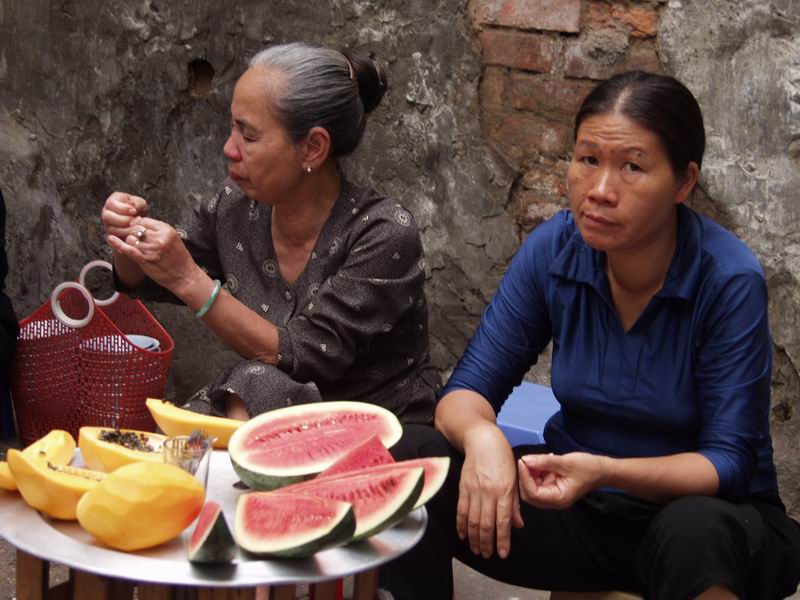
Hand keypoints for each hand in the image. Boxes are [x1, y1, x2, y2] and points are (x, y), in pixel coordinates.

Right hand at [100, 192, 149, 240]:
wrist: (140, 221)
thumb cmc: (138, 210)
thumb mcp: (139, 203)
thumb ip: (137, 204)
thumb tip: (133, 210)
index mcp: (111, 203)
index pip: (111, 204)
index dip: (123, 208)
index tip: (134, 211)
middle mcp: (106, 214)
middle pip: (107, 217)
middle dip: (123, 220)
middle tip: (136, 221)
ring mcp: (108, 227)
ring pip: (111, 230)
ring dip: (126, 230)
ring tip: (139, 229)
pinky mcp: (112, 238)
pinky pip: (115, 240)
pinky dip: (126, 239)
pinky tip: (136, 236)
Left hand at [106, 216, 200, 294]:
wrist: (184, 276)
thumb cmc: (179, 259)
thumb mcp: (173, 239)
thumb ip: (158, 231)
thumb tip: (141, 224)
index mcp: (166, 230)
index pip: (144, 220)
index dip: (138, 224)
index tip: (136, 229)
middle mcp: (158, 238)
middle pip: (136, 228)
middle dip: (131, 231)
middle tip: (130, 236)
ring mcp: (151, 249)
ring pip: (131, 238)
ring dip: (129, 241)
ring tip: (131, 245)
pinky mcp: (145, 259)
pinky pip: (128, 249)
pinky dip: (117, 244)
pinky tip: (110, 239)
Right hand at [458, 424, 523, 559]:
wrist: (482, 440)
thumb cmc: (502, 458)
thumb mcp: (514, 478)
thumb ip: (514, 503)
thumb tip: (517, 525)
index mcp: (505, 490)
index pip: (503, 520)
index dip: (503, 539)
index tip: (503, 553)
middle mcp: (489, 492)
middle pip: (486, 524)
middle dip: (486, 543)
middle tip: (487, 555)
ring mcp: (474, 490)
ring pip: (472, 520)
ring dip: (474, 538)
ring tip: (476, 550)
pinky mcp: (463, 487)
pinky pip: (461, 510)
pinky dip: (461, 524)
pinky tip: (462, 535)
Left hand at [517, 452, 605, 509]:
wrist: (602, 470)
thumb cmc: (587, 467)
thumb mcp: (565, 462)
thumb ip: (544, 462)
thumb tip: (525, 460)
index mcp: (558, 499)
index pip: (532, 493)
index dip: (524, 477)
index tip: (523, 461)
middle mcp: (554, 501)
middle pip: (529, 494)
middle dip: (525, 476)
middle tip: (528, 459)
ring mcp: (553, 496)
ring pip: (532, 487)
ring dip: (532, 472)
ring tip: (541, 459)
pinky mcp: (553, 488)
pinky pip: (539, 482)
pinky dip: (538, 471)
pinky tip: (545, 461)